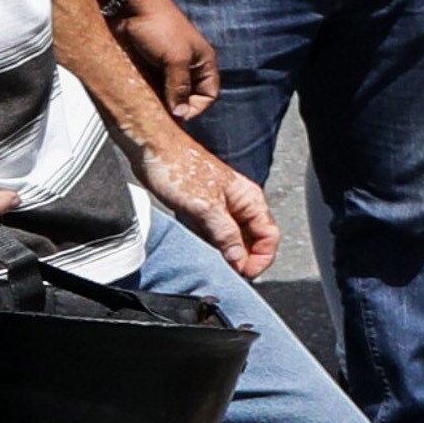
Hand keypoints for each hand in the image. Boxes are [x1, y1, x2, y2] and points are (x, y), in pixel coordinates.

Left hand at [113, 0, 218, 120]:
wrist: (133, 7)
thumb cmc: (161, 30)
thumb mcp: (175, 60)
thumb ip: (179, 88)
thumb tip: (179, 114)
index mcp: (204, 63)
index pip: (208, 95)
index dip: (197, 108)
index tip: (178, 116)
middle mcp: (189, 67)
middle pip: (189, 96)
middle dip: (178, 107)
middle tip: (162, 117)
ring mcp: (169, 67)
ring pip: (170, 93)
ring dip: (162, 102)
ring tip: (150, 111)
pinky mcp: (151, 66)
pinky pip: (154, 86)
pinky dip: (149, 95)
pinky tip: (141, 100)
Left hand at [134, 135, 278, 278]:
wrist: (152, 149)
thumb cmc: (179, 168)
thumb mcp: (205, 207)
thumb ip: (226, 235)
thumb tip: (240, 260)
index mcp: (250, 199)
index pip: (270, 236)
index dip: (261, 258)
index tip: (244, 273)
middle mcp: (241, 203)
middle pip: (254, 239)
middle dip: (244, 258)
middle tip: (227, 272)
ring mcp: (223, 206)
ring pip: (234, 238)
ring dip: (227, 252)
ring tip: (213, 259)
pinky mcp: (205, 208)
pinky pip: (215, 232)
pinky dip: (212, 243)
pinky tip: (201, 245)